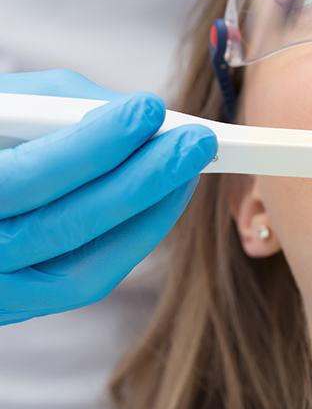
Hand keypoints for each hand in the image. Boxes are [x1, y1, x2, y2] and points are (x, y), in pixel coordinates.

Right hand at [0, 69, 216, 324]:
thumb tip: (141, 116)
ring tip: (190, 166)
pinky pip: (88, 280)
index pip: (26, 176)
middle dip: (143, 178)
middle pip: (65, 226)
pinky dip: (137, 238)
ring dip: (151, 211)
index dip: (94, 144)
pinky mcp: (25, 302)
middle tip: (196, 140)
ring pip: (84, 268)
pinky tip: (168, 197)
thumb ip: (68, 108)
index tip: (151, 108)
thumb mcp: (9, 107)